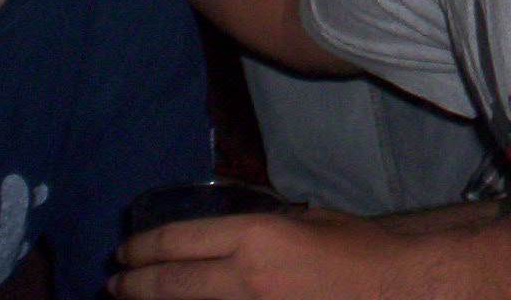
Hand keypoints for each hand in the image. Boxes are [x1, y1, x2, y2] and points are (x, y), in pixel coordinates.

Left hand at [114, 207, 403, 298]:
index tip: (126, 251)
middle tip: (114, 285)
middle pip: (171, 283)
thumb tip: (240, 235)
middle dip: (134, 285)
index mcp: (257, 238)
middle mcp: (245, 278)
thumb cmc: (359, 250)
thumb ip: (269, 228)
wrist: (395, 288)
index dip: (145, 246)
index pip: (181, 240)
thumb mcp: (309, 222)